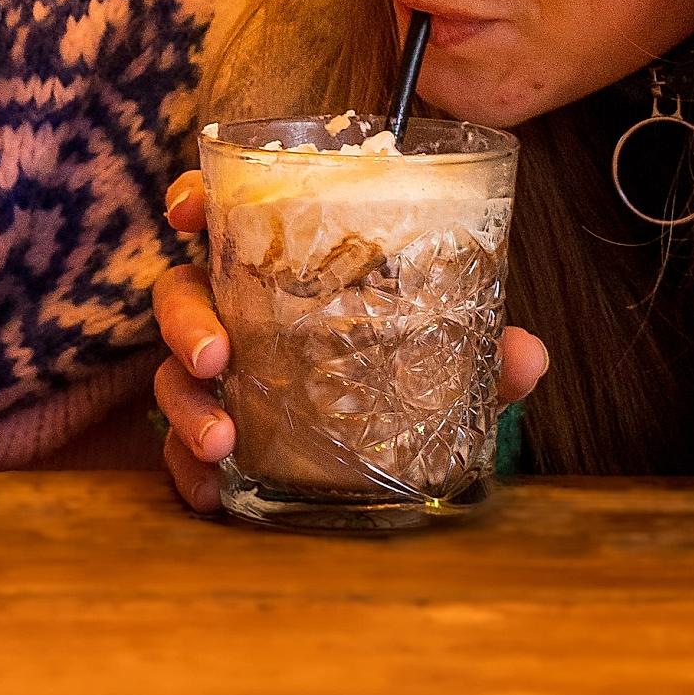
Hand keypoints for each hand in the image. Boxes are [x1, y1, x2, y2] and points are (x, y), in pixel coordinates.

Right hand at [150, 169, 551, 515]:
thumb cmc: (397, 366)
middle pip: (180, 294)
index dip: (194, 201)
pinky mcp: (211, 434)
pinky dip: (189, 472)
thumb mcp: (441, 353)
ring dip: (187, 407)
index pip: (222, 215)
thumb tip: (523, 354)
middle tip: (216, 358)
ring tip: (222, 441)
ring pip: (170, 375)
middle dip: (186, 322)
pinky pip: (177, 450)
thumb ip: (479, 348)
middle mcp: (232, 312)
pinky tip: (211, 494)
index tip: (188, 212)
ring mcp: (215, 376)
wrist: (389, 446)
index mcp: (274, 267)